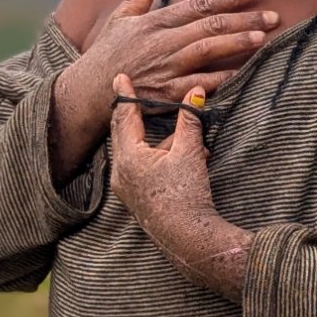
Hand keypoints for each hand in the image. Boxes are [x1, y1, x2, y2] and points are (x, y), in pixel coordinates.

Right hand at [50, 0, 278, 183]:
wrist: (88, 90)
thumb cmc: (107, 52)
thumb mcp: (122, 17)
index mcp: (156, 22)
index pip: (199, 4)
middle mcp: (163, 42)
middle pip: (210, 26)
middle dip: (244, 19)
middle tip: (274, 15)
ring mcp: (166, 68)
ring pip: (208, 51)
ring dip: (237, 43)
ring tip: (262, 37)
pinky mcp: (166, 93)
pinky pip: (199, 85)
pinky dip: (221, 78)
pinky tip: (242, 72)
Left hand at [108, 73, 251, 300]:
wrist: (189, 239)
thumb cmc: (186, 194)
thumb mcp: (190, 152)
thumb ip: (190, 120)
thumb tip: (196, 93)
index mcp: (129, 157)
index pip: (124, 117)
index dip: (125, 95)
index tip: (120, 77)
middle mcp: (121, 173)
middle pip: (124, 134)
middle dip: (133, 115)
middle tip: (131, 94)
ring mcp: (127, 188)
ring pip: (137, 152)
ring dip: (157, 141)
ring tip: (183, 136)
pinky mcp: (138, 199)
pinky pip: (142, 168)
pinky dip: (158, 158)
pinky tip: (185, 158)